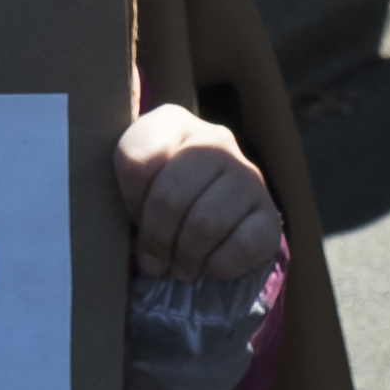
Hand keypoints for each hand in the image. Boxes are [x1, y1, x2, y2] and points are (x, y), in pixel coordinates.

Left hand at [112, 100, 284, 287]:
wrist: (214, 224)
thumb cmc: (159, 202)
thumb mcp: (135, 184)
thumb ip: (124, 185)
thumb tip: (119, 222)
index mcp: (173, 122)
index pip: (136, 158)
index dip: (129, 199)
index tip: (133, 214)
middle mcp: (215, 139)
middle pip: (171, 194)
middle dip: (156, 238)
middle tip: (153, 260)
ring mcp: (248, 174)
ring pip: (207, 222)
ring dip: (186, 257)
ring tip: (180, 267)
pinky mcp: (269, 213)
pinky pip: (243, 245)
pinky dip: (219, 266)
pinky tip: (211, 264)